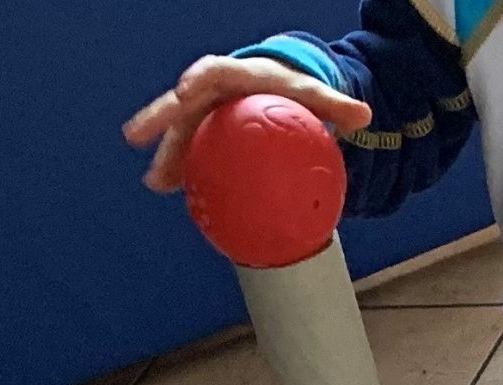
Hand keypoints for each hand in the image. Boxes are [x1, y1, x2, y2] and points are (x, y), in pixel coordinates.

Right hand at [124, 54, 371, 193]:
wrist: (282, 91)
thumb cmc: (294, 90)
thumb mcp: (313, 93)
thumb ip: (336, 104)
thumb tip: (363, 114)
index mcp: (234, 75)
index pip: (210, 73)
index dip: (194, 83)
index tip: (183, 95)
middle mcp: (212, 91)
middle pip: (182, 103)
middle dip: (160, 119)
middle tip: (139, 138)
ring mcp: (206, 114)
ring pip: (181, 132)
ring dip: (167, 155)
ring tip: (157, 182)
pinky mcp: (206, 134)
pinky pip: (193, 152)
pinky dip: (184, 171)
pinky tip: (178, 193)